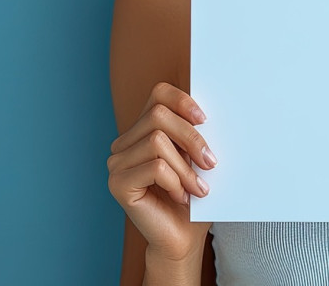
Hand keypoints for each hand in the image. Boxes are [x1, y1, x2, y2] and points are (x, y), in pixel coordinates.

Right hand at [107, 82, 216, 261]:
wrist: (183, 236)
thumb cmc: (193, 192)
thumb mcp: (198, 154)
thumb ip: (197, 130)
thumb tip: (206, 112)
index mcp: (144, 128)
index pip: (159, 93)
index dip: (183, 100)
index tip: (205, 119)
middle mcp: (125, 142)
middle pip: (159, 116)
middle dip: (192, 138)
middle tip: (211, 163)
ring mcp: (117, 163)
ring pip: (157, 141)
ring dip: (186, 167)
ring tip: (198, 187)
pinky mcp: (117, 183)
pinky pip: (154, 167)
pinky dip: (175, 181)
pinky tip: (181, 196)